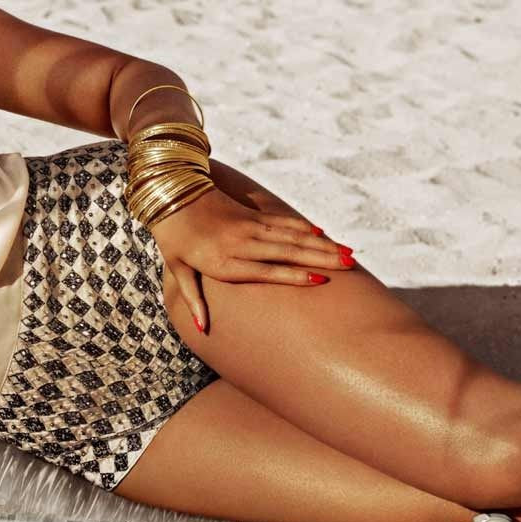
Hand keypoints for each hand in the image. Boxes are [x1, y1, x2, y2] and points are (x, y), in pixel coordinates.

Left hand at [147, 171, 352, 334]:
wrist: (171, 191)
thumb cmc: (174, 237)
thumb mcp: (178, 269)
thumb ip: (193, 298)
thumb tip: (202, 330)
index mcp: (225, 261)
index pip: (266, 270)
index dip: (293, 275)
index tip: (320, 280)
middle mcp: (242, 243)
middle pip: (287, 252)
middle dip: (321, 258)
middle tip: (349, 265)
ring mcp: (249, 226)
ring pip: (291, 236)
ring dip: (320, 244)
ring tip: (346, 251)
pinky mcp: (252, 214)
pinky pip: (282, 221)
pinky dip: (303, 227)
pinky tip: (322, 233)